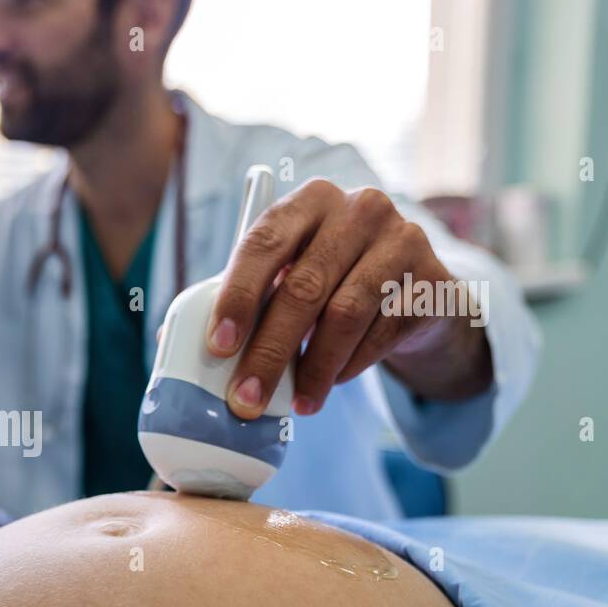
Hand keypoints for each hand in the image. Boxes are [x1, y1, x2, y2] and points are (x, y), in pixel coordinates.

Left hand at [207, 178, 492, 417]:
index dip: (237, 297)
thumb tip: (173, 346)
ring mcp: (403, 240)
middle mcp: (360, 208)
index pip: (263, 244)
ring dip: (312, 370)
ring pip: (345, 315)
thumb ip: (243, 299)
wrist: (413, 292)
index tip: (216, 347)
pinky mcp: (433, 280)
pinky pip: (381, 334)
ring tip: (294, 405)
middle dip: (268, 351)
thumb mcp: (287, 278)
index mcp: (309, 201)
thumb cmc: (332, 283)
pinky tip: (328, 386)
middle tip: (246, 398)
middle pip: (303, 287)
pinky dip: (348, 367)